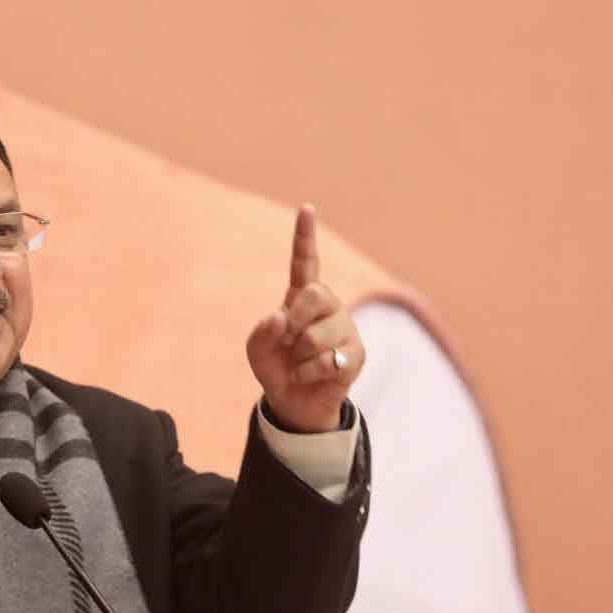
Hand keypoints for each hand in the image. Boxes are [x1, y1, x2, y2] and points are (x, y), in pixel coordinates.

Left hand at [246, 204, 365, 431]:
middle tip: (287, 342)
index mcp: (301, 298)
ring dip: (297, 355)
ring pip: (316, 334)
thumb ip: (263, 331)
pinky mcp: (356, 354)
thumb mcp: (257, 349)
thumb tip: (283, 317)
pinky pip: (326, 359)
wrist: (293, 403)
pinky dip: (306, 373)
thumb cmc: (276, 368)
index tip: (306, 209)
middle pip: (313, 295)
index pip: (305, 262)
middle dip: (293, 321)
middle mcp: (328, 306)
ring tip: (299, 363)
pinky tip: (308, 376)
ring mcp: (345, 328)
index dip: (305, 237)